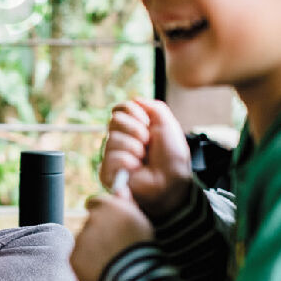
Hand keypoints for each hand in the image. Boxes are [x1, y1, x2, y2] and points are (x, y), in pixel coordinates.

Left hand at [70, 188, 153, 280]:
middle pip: (90, 223)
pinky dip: (87, 264)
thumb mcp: (140, 220)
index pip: (95, 202)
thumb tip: (119, 187)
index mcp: (108, 207)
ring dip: (93, 249)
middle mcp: (91, 219)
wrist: (134, 277)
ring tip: (111, 261)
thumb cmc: (141, 248)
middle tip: (113, 247)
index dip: (100, 213)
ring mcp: (80, 239)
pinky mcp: (73, 257)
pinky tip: (102, 269)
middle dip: (98, 233)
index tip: (107, 223)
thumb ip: (127, 202)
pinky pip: (79, 259)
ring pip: (84, 241)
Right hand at [100, 98, 191, 217]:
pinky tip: (136, 169)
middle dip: (136, 130)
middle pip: (114, 120)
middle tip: (148, 145)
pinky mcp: (107, 172)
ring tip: (143, 160)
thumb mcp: (167, 124)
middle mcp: (119, 139)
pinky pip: (111, 157)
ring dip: (135, 148)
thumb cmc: (172, 156)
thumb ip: (152, 106)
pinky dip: (128, 161)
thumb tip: (134, 99)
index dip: (136, 114)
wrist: (173, 181)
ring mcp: (112, 155)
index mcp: (132, 127)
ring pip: (112, 139)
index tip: (149, 125)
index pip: (119, 109)